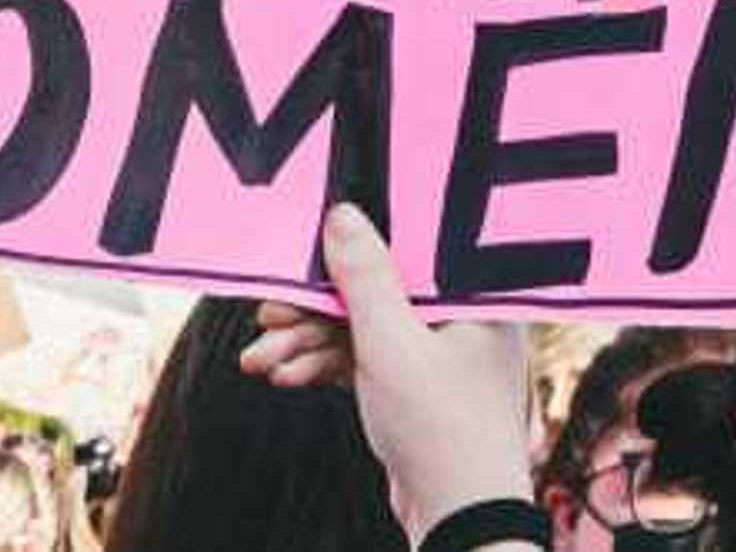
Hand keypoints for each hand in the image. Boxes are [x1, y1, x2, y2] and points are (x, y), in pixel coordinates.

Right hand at [240, 204, 532, 541]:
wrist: (457, 524)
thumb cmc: (442, 431)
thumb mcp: (391, 343)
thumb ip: (364, 278)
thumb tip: (343, 215)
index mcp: (474, 297)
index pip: (405, 252)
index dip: (348, 253)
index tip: (301, 256)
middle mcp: (461, 320)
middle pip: (376, 293)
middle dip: (315, 311)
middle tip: (267, 318)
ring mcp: (438, 358)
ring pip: (363, 331)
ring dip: (309, 345)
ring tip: (260, 362)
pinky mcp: (415, 390)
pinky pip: (365, 362)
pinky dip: (326, 368)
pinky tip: (285, 375)